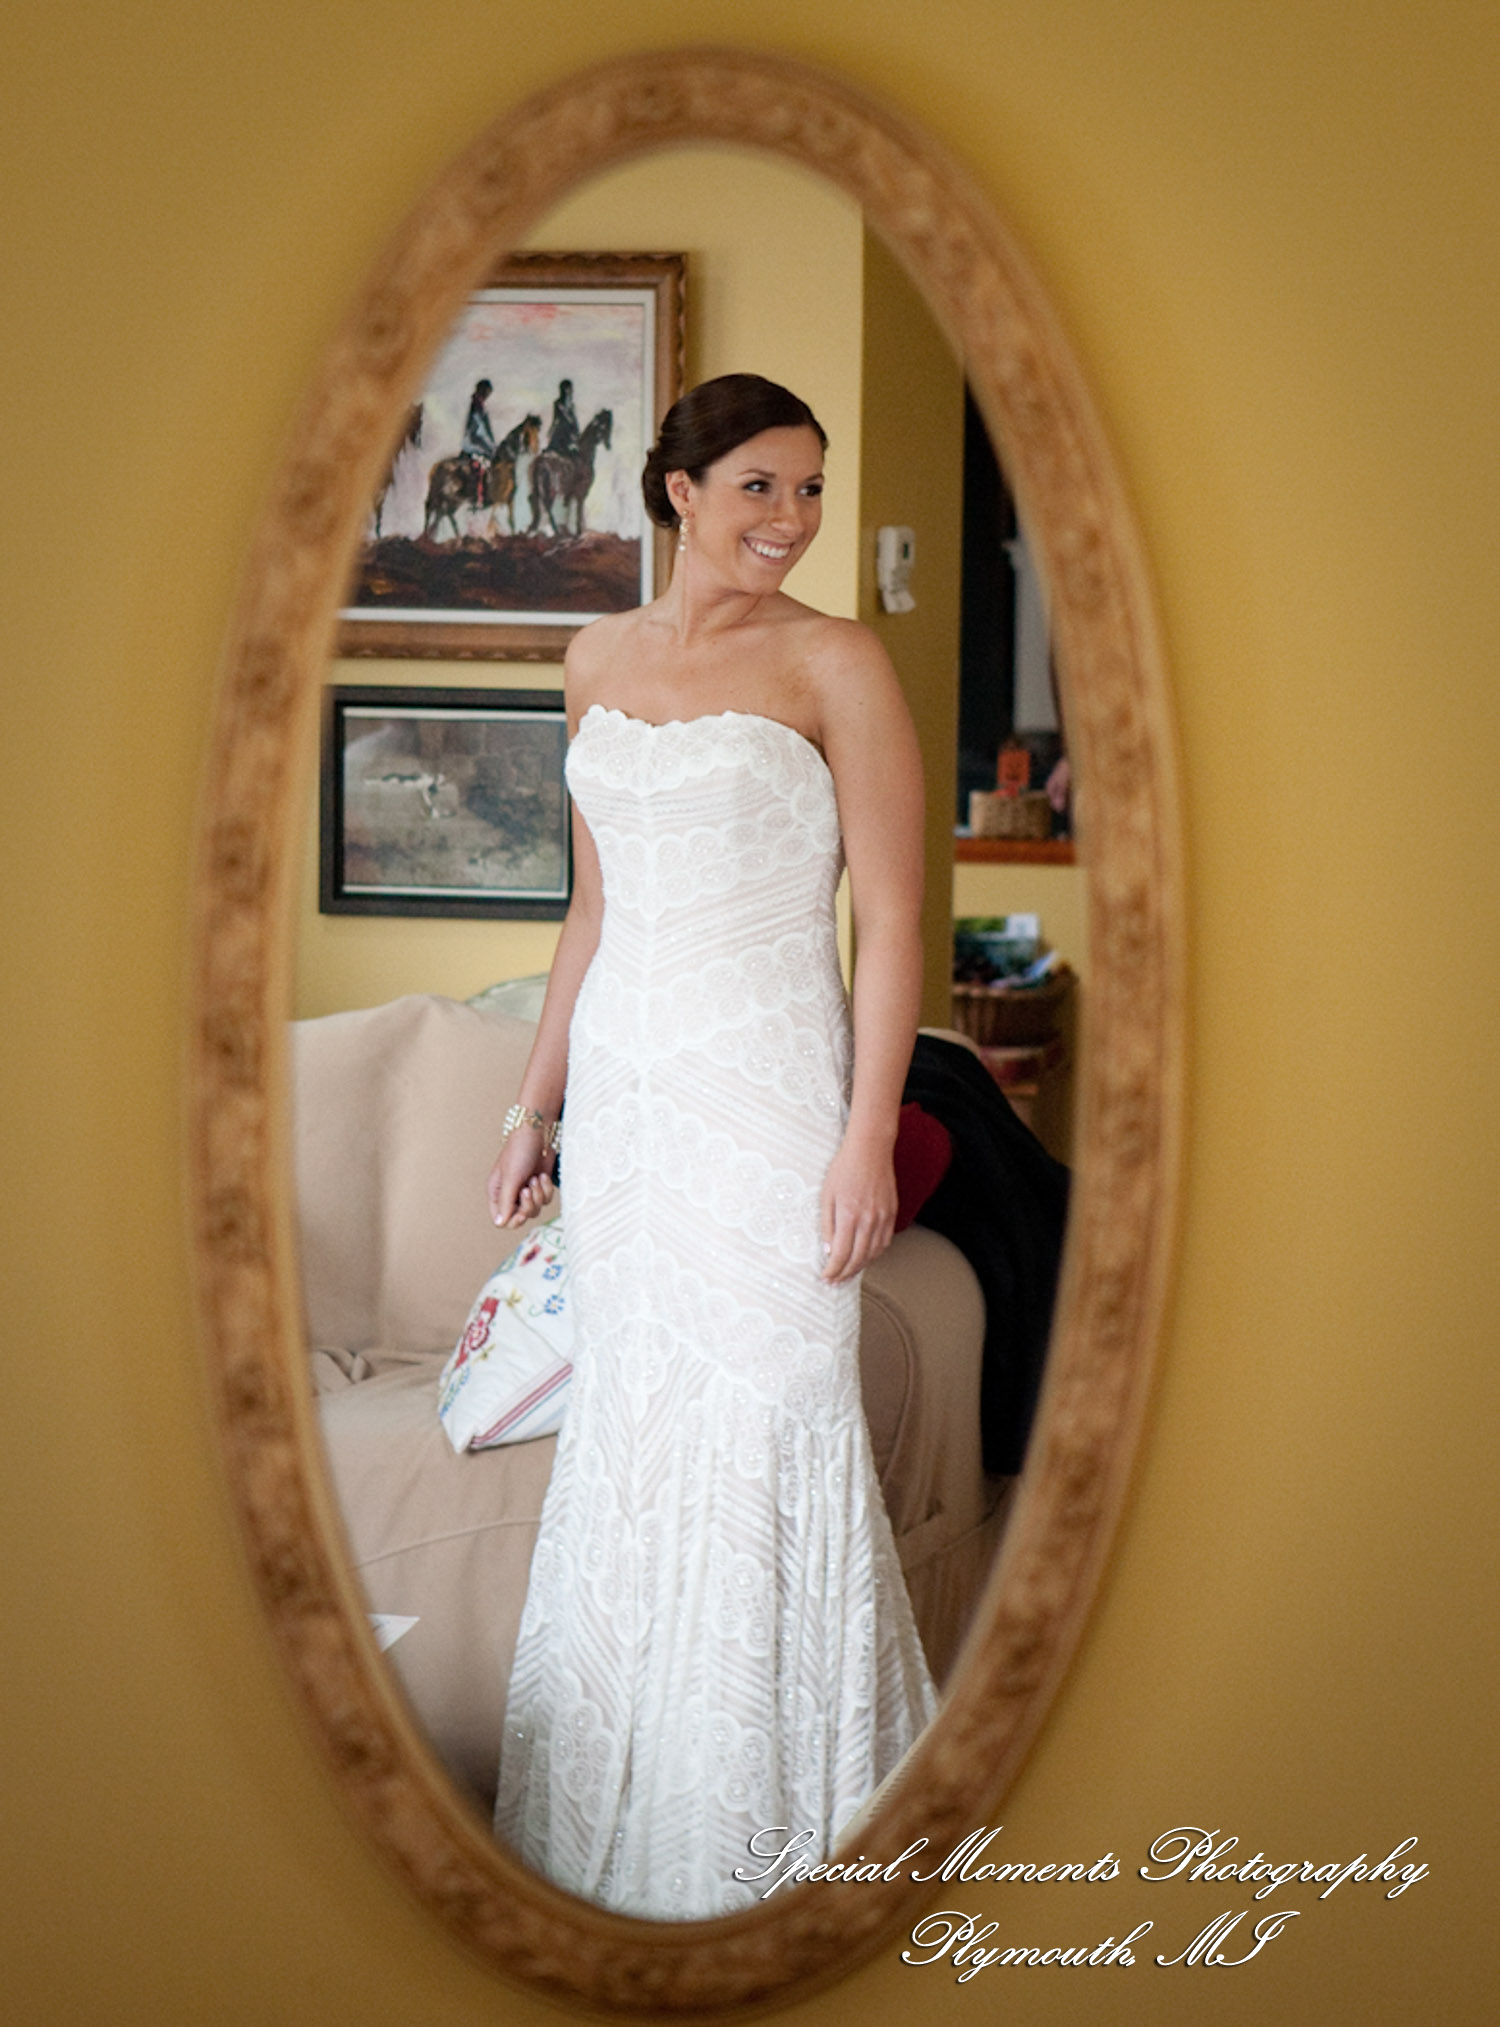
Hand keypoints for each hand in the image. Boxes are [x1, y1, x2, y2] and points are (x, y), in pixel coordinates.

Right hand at [487, 1128, 555, 1228]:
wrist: (539, 1132)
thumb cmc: (520, 1150)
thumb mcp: (511, 1177)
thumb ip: (506, 1202)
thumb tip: (500, 1224)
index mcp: (497, 1192)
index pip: (501, 1219)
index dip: (513, 1219)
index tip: (521, 1211)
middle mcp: (510, 1193)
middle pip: (520, 1217)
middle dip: (528, 1205)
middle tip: (528, 1189)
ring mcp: (526, 1190)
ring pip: (535, 1209)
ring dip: (538, 1195)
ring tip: (535, 1178)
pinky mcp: (540, 1186)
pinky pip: (546, 1199)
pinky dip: (546, 1189)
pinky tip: (542, 1175)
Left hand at [819, 1132, 897, 1283]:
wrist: (870, 1150)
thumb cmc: (844, 1169)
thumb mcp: (827, 1195)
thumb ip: (827, 1225)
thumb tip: (828, 1250)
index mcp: (849, 1215)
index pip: (840, 1254)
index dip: (833, 1270)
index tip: (826, 1277)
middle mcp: (868, 1220)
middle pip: (858, 1258)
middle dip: (845, 1274)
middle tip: (835, 1281)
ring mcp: (883, 1217)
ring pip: (873, 1253)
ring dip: (860, 1267)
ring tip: (848, 1273)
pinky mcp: (891, 1213)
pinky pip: (884, 1242)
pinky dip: (874, 1254)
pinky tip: (865, 1257)